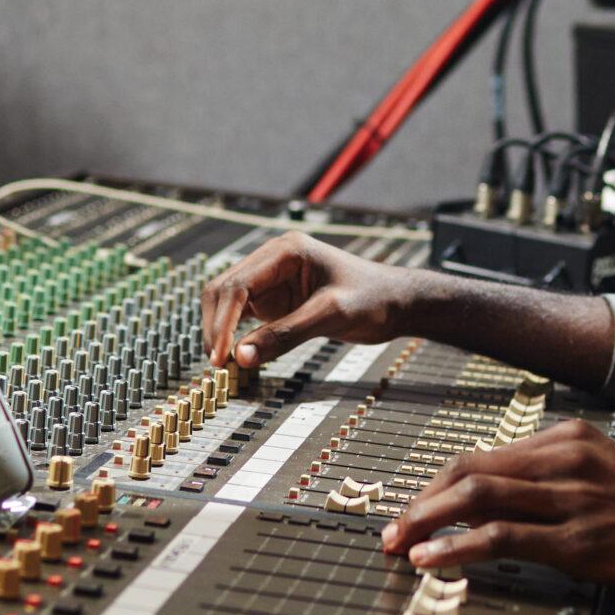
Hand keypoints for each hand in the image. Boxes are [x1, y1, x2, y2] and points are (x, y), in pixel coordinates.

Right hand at [201, 232, 427, 368]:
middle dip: (216, 327)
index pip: (237, 285)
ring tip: (223, 365)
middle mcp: (274, 261)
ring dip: (221, 331)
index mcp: (286, 250)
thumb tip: (242, 357)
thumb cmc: (374, 297)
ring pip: (228, 304)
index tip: (220, 355)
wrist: (399, 302)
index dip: (222, 321)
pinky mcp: (277, 300)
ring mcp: (273, 280)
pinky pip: (244, 316)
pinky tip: (237, 357)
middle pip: (224, 291)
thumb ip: (285, 335)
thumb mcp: (331, 315)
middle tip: (218, 364)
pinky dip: (235, 335)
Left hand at [379, 419, 614, 598]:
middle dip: (420, 502)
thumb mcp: (607, 475)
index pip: (481, 456)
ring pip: (479, 496)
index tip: (411, 511)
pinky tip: (435, 562)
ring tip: (399, 546)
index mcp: (569, 440)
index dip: (435, 484)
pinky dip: (460, 548)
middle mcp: (567, 460)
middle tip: (389, 532)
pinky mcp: (582, 540)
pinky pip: (506, 538)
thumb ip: (555, 480)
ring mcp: (574, 499)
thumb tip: (497, 502)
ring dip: (427, 522)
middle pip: (469, 470)